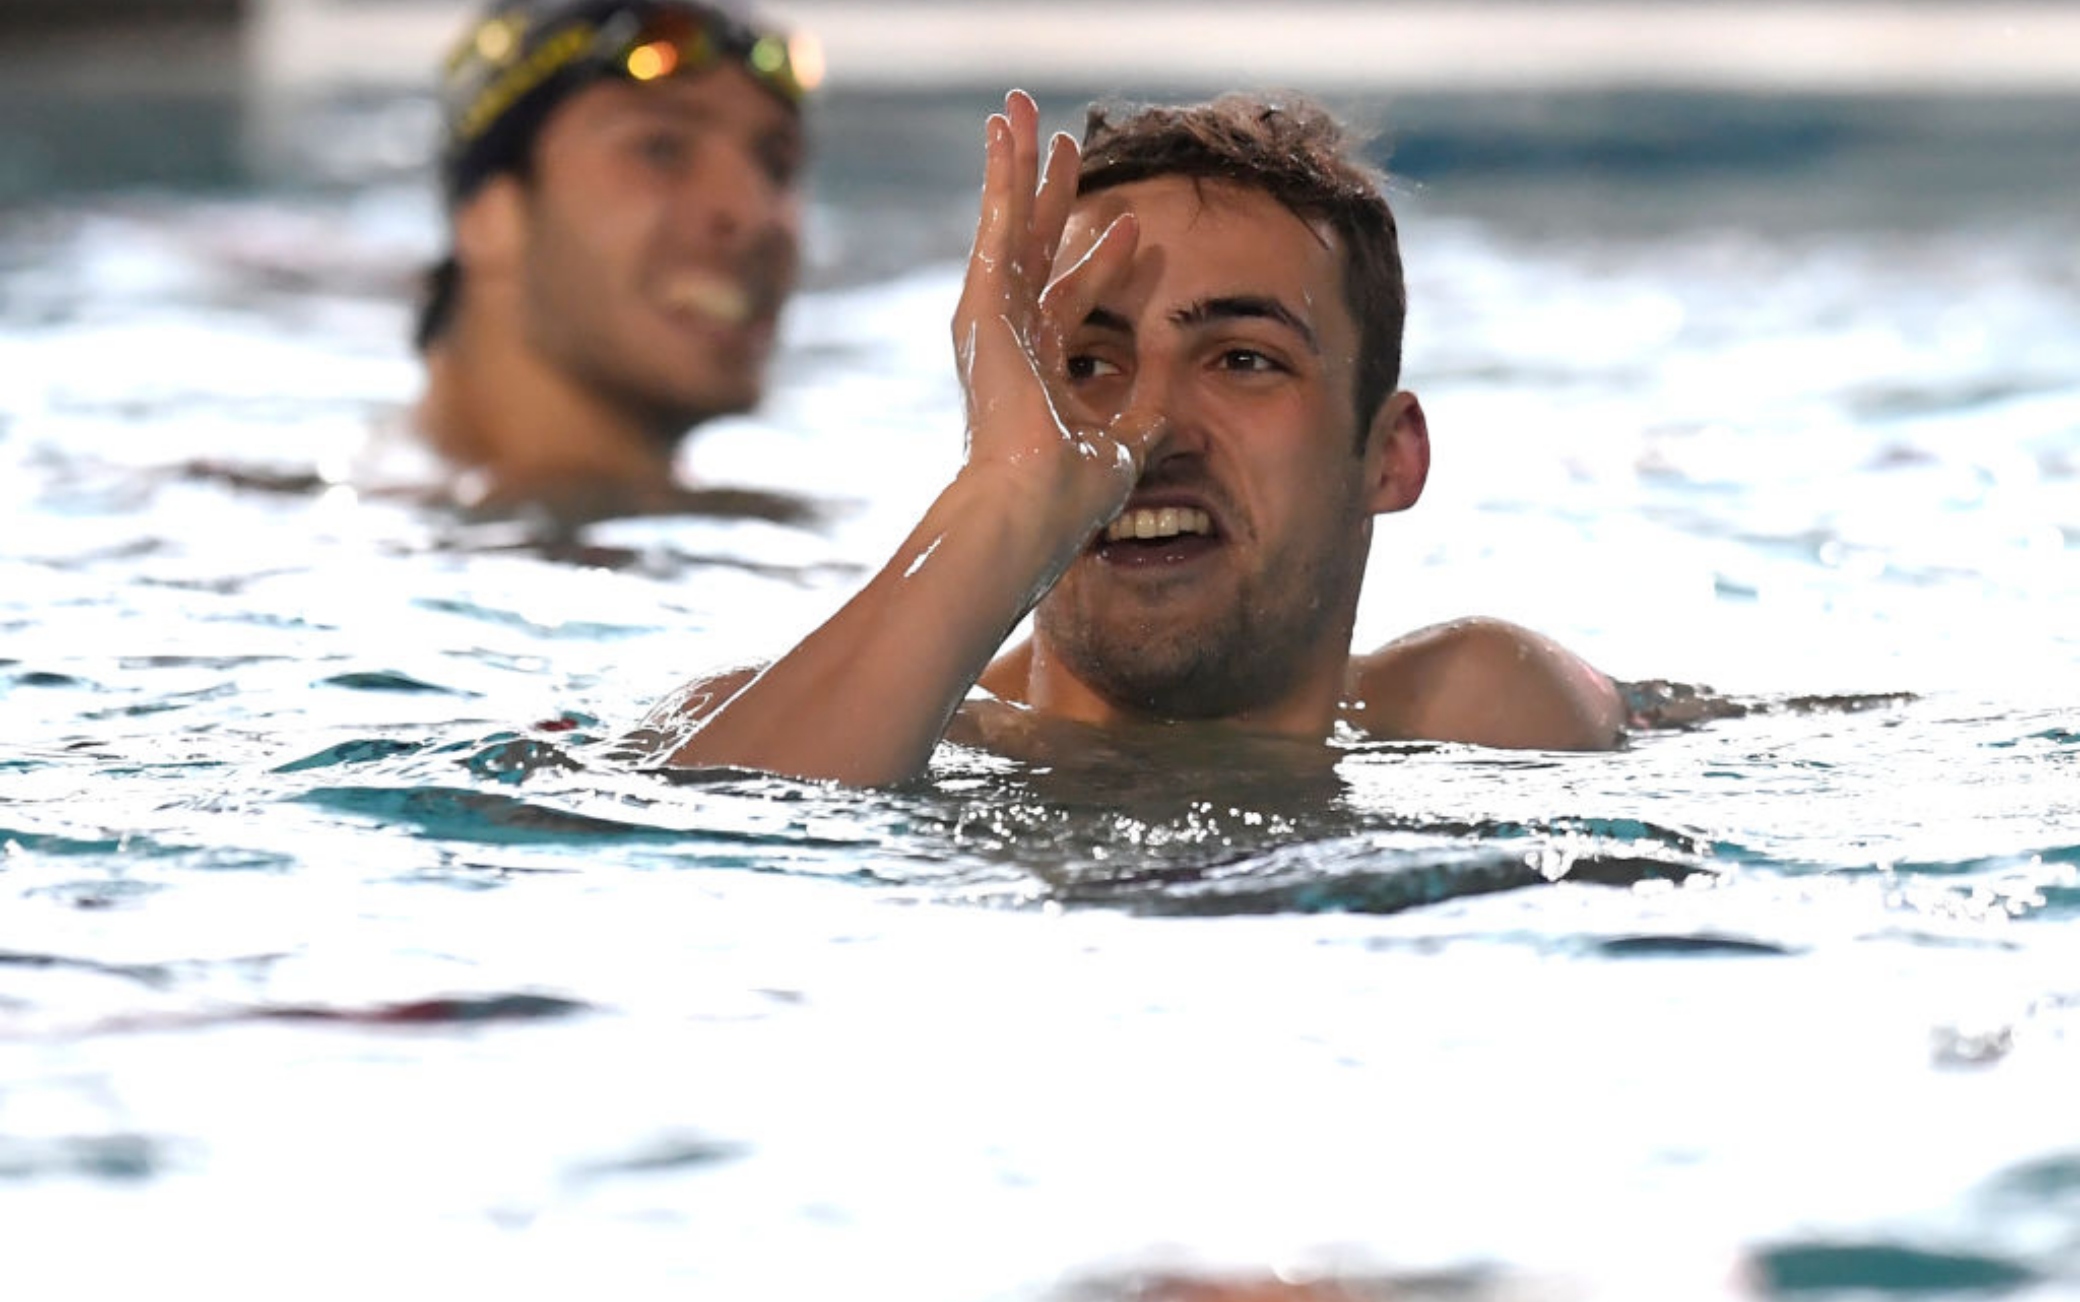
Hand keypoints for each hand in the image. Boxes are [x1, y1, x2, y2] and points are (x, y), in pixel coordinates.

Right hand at [950, 91, 1156, 550]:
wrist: (1030, 509)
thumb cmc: (1070, 498)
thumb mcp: (1126, 446)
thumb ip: (1145, 415)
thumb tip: (1176, 404)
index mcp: (1038, 374)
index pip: (1072, 302)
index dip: (1104, 263)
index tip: (1136, 229)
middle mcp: (1009, 342)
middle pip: (1035, 250)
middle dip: (1051, 196)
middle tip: (1065, 145)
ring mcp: (992, 323)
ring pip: (1010, 226)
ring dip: (1016, 167)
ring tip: (1020, 112)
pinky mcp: (982, 309)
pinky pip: (998, 228)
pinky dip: (1001, 178)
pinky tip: (1004, 133)